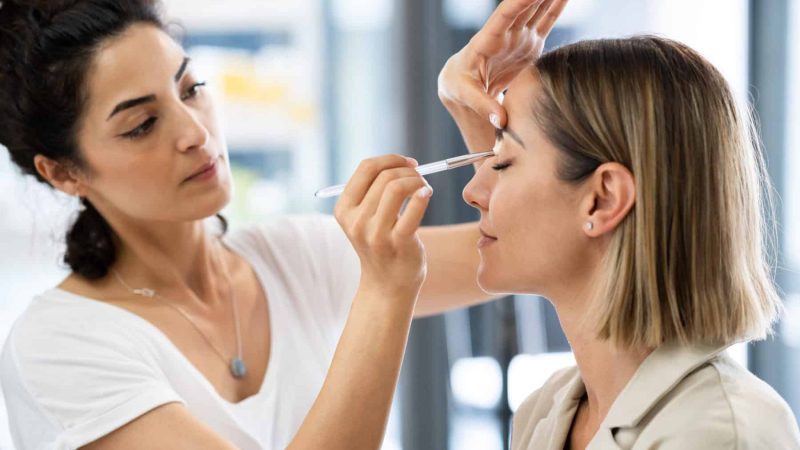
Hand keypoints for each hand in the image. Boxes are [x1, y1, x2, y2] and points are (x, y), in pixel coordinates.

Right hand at [334, 155, 431, 303]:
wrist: (387, 286)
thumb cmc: (381, 245)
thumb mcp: (365, 218)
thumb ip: (373, 192)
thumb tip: (401, 163)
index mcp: (344, 209)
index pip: (366, 168)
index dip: (390, 159)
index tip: (407, 163)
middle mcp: (356, 221)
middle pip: (384, 176)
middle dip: (408, 170)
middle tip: (420, 178)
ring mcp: (376, 234)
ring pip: (397, 187)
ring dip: (417, 180)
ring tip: (424, 188)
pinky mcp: (398, 243)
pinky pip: (414, 207)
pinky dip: (423, 195)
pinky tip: (427, 194)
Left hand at [438, 0, 568, 128]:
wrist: (462, 83)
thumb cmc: (459, 86)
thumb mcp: (465, 95)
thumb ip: (482, 105)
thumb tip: (500, 120)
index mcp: (487, 40)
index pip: (505, 15)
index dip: (520, 1)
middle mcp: (504, 34)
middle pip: (524, 7)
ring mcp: (518, 38)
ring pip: (537, 10)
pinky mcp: (528, 45)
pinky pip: (545, 23)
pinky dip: (555, 8)